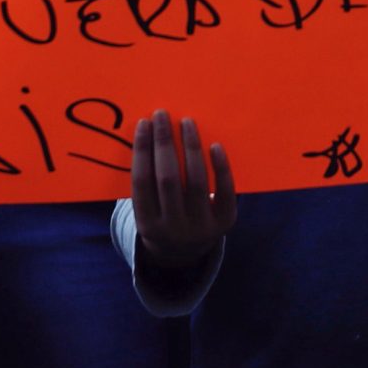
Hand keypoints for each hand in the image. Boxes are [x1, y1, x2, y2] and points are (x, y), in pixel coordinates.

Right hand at [130, 111, 236, 269]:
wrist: (186, 252)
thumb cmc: (162, 217)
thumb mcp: (147, 209)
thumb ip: (146, 181)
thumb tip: (148, 133)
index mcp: (147, 224)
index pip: (141, 181)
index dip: (142, 150)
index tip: (144, 123)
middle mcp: (174, 227)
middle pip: (168, 179)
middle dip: (164, 143)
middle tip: (162, 114)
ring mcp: (201, 226)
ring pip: (197, 181)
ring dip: (191, 147)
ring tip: (187, 122)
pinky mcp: (225, 221)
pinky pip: (224, 191)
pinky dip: (220, 167)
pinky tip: (215, 145)